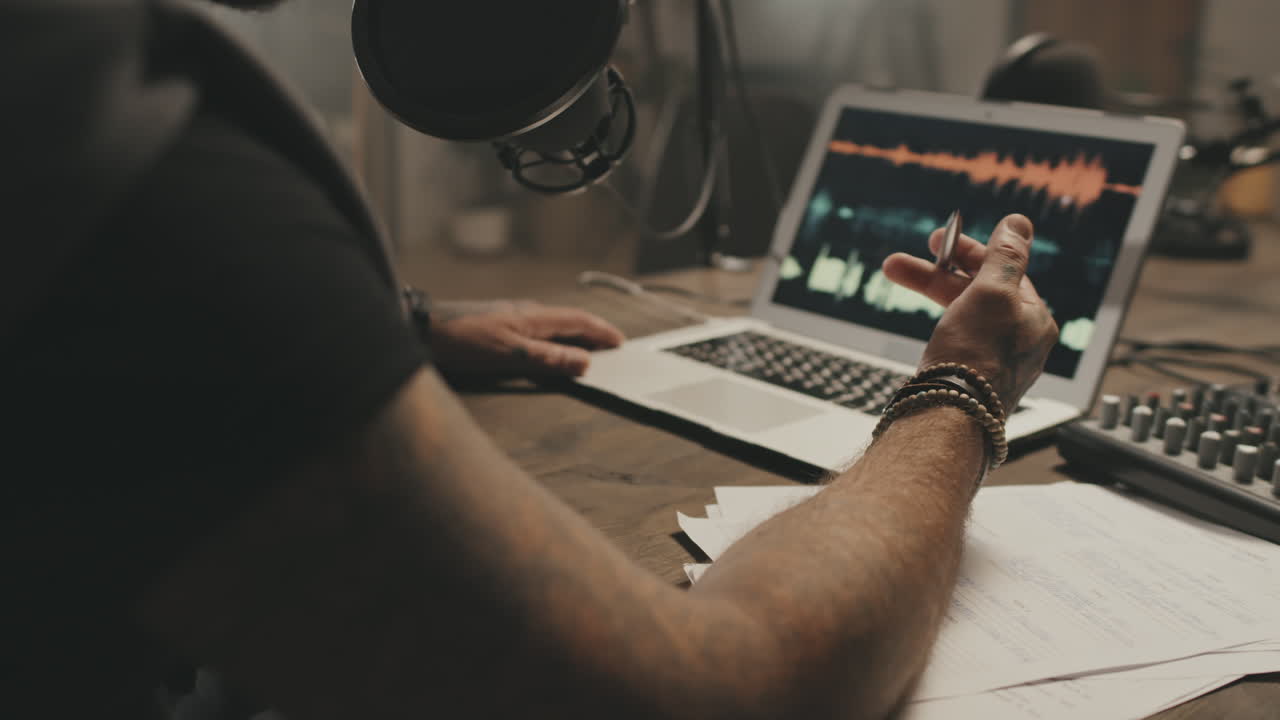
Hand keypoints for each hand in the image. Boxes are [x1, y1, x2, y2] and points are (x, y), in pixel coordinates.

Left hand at [428, 300, 624, 377]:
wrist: (424, 328)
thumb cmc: (463, 339)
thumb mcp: (510, 355)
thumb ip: (548, 358)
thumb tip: (584, 361)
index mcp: (535, 317)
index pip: (579, 320)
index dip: (602, 331)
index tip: (620, 342)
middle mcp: (527, 313)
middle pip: (569, 320)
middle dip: (593, 332)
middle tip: (610, 347)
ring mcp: (513, 317)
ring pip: (554, 324)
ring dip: (573, 336)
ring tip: (586, 350)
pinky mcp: (500, 325)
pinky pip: (538, 330)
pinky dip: (554, 339)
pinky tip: (548, 349)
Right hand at [881, 214, 1057, 408]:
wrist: (949, 415)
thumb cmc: (975, 356)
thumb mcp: (992, 292)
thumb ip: (1005, 256)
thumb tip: (1019, 222)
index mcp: (1035, 319)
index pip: (1005, 272)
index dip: (970, 251)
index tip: (939, 239)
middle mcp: (1021, 342)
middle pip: (979, 292)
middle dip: (938, 272)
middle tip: (903, 259)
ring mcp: (996, 362)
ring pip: (963, 314)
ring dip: (929, 291)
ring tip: (895, 272)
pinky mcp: (972, 380)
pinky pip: (957, 340)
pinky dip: (937, 322)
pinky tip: (922, 324)